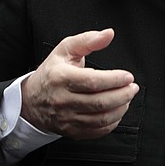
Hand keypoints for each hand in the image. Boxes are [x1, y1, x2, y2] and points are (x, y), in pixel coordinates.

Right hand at [21, 28, 138, 139]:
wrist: (31, 101)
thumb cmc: (52, 73)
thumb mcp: (65, 49)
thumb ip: (88, 40)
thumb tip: (108, 34)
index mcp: (61, 78)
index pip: (92, 81)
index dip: (114, 79)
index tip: (128, 76)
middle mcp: (63, 100)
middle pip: (99, 102)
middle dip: (122, 95)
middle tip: (133, 88)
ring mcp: (66, 118)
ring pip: (100, 119)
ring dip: (120, 109)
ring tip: (127, 98)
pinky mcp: (71, 131)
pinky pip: (96, 131)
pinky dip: (112, 123)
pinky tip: (117, 111)